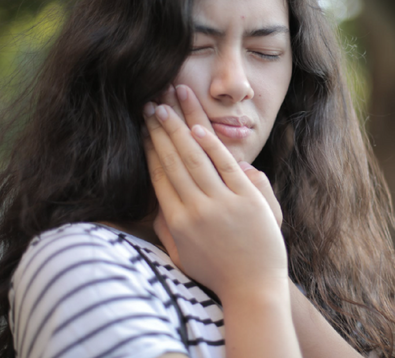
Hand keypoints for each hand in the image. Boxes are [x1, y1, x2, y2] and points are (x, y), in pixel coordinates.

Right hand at [142, 93, 285, 297]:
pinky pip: (225, 166)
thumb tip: (155, 204)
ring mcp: (221, 203)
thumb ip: (166, 230)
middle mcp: (194, 209)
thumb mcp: (181, 256)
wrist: (253, 289)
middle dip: (159, 131)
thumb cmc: (216, 274)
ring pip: (194, 158)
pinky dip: (211, 146)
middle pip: (172, 161)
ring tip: (167, 105)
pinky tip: (198, 128)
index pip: (159, 176)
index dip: (149, 149)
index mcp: (177, 222)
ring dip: (179, 129)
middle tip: (149, 106)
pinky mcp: (246, 200)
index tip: (142, 128)